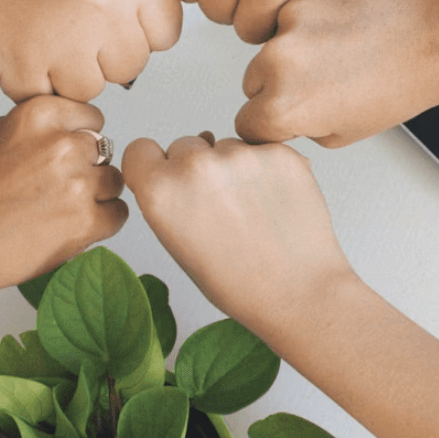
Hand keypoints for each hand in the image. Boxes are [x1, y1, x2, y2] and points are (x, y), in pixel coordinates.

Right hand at [0, 0, 182, 102]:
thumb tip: (153, 42)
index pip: (166, 31)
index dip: (142, 30)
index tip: (118, 20)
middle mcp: (98, 6)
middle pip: (131, 66)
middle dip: (105, 54)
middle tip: (71, 25)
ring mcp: (59, 40)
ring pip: (91, 89)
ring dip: (69, 72)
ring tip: (43, 33)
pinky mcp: (21, 66)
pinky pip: (46, 97)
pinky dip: (32, 80)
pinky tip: (20, 42)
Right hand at [0, 96, 126, 295]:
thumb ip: (38, 125)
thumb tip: (70, 128)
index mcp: (41, 115)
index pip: (93, 119)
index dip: (81, 140)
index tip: (67, 157)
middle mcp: (63, 144)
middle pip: (105, 152)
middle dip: (88, 169)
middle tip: (59, 190)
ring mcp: (77, 183)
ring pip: (115, 182)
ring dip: (97, 196)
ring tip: (64, 210)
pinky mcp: (85, 221)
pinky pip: (118, 214)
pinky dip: (102, 223)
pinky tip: (73, 227)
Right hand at [121, 132, 354, 339]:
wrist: (298, 292)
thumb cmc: (238, 282)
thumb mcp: (178, 245)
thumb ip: (166, 200)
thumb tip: (174, 167)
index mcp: (161, 191)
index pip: (140, 150)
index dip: (154, 165)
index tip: (167, 178)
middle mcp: (195, 166)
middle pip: (184, 145)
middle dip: (196, 167)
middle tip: (218, 206)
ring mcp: (239, 154)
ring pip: (225, 145)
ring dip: (233, 167)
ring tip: (251, 209)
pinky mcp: (278, 152)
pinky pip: (261, 148)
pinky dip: (266, 168)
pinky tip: (274, 202)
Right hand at [235, 0, 438, 146]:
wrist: (431, 38)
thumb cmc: (397, 86)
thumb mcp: (341, 134)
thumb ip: (298, 127)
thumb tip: (278, 117)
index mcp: (283, 106)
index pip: (246, 123)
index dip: (269, 124)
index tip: (284, 118)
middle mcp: (278, 62)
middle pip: (252, 81)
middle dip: (277, 85)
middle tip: (320, 83)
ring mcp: (289, 22)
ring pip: (269, 44)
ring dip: (291, 50)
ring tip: (336, 53)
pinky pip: (290, 12)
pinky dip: (308, 21)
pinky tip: (339, 29)